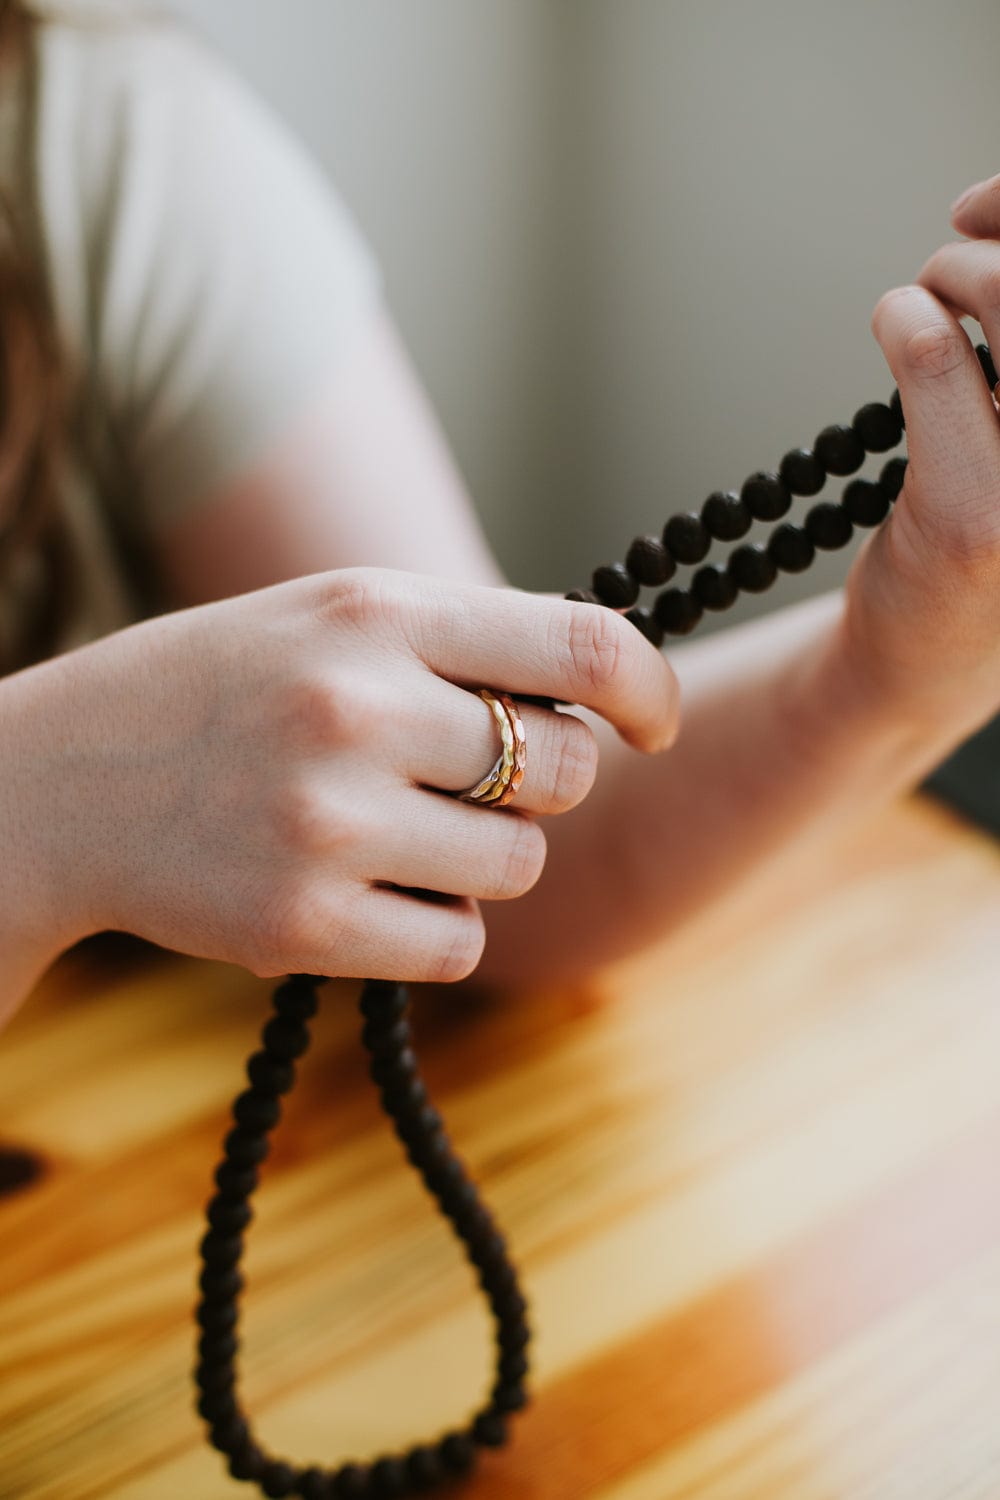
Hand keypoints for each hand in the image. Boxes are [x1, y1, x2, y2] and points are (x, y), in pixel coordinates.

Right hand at [3, 568, 678, 985]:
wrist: (56, 782)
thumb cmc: (218, 692)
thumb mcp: (328, 619)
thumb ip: (457, 644)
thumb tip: (598, 698)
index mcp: (373, 611)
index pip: (580, 642)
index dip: (645, 689)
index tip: (652, 724)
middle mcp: (356, 707)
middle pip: (563, 769)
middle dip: (539, 783)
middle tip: (464, 780)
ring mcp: (328, 822)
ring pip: (520, 866)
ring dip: (485, 861)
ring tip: (394, 833)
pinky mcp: (303, 926)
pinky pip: (458, 943)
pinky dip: (435, 925)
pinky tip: (366, 890)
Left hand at [835, 181, 999, 743]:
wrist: (931, 662)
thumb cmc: (994, 540)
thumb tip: (992, 233)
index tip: (982, 205)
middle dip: (995, 242)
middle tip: (949, 259)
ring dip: (950, 276)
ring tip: (923, 301)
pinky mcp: (985, 513)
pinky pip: (937, 363)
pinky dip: (904, 319)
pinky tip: (895, 323)